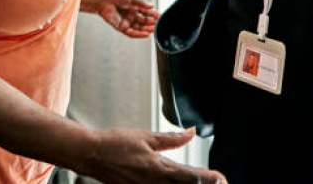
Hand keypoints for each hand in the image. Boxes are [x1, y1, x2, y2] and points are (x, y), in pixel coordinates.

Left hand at [80, 0, 158, 37]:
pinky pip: (131, 32)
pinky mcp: (120, 27)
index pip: (146, 12)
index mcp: (133, 7)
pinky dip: (139, 34)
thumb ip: (141, 3)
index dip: (153, 14)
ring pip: (139, 28)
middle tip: (159, 23)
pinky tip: (146, 34)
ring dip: (147, 29)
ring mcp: (126, 21)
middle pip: (143, 21)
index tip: (160, 15)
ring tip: (154, 29)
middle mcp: (130, 15)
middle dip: (151, 22)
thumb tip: (151, 5)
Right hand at [83, 127, 226, 183]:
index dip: (208, 179)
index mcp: (159, 169)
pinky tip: (176, 183)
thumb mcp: (146, 136)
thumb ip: (171, 139)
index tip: (221, 177)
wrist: (91, 155)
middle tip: (217, 182)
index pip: (190, 177)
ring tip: (200, 182)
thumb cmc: (116, 143)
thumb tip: (191, 133)